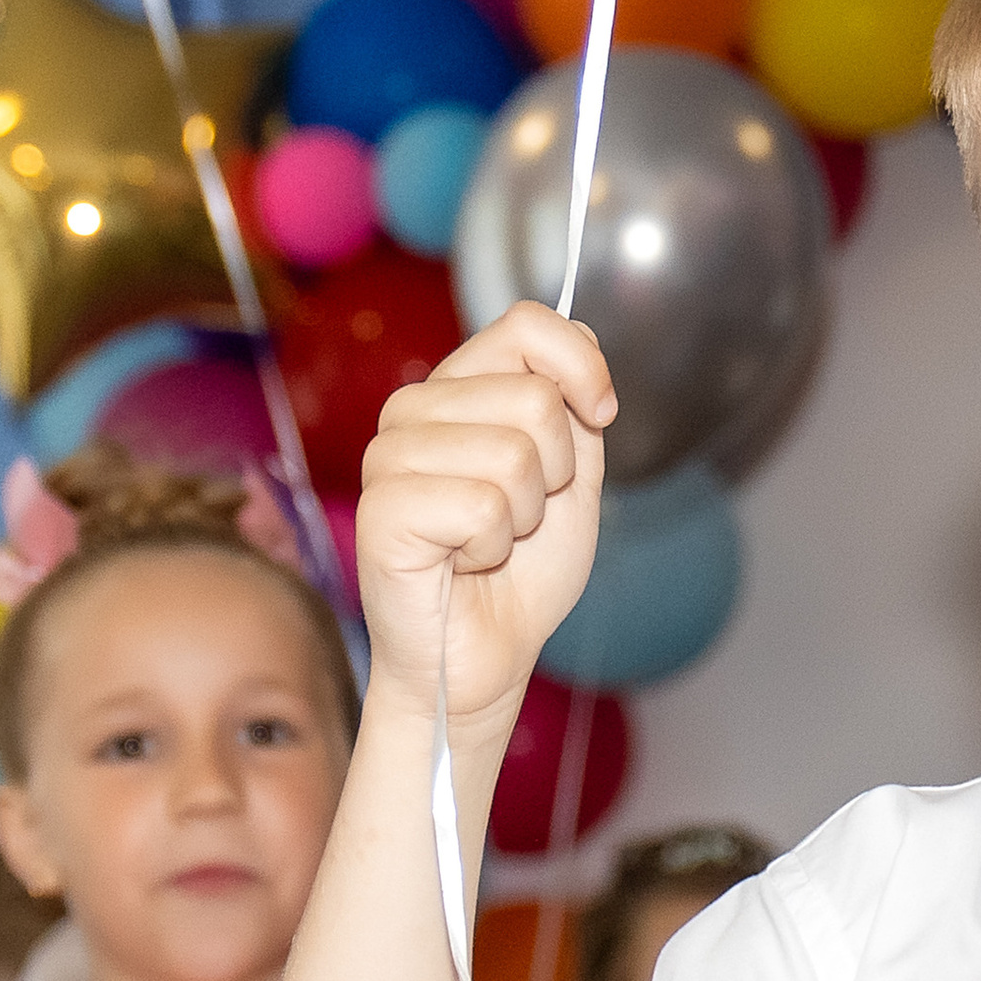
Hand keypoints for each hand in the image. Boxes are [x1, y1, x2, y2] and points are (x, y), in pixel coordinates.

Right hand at [354, 304, 617, 739]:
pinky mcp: (380, 511)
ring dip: (525, 516)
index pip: (525, 324)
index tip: (599, 416)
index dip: (581, 367)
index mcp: (456, 390)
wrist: (486, 657)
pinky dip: (493, 547)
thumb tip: (584, 337)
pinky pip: (481, 505)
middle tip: (520, 516)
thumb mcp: (573, 476)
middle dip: (556, 472)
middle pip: (533, 397)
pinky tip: (464, 563)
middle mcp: (413, 411)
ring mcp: (388, 457)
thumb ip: (574, 406)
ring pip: (513, 454)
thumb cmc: (521, 572)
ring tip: (491, 543)